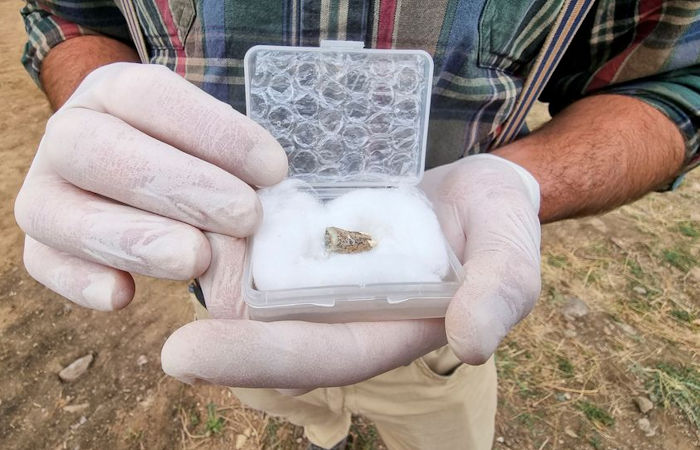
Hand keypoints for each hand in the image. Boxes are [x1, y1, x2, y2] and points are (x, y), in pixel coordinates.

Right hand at [14, 62, 287, 309]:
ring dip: (133, 239)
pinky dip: (79, 280)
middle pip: (99, 150)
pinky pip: (42, 262)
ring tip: (195, 259)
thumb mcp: (209, 141)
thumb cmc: (188, 156)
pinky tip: (122, 296)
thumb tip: (272, 198)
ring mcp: (45, 189)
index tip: (274, 170)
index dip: (214, 132)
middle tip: (243, 217)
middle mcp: (69, 133)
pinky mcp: (39, 242)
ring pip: (62, 211)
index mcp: (114, 93)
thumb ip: (231, 163)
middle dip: (177, 185)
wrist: (133, 169)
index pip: (152, 97)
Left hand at [160, 154, 540, 388]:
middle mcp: (340, 310)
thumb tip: (469, 340)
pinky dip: (225, 227)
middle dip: (206, 322)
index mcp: (381, 331)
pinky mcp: (312, 233)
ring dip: (202, 267)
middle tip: (142, 292)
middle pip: (267, 327)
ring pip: (254, 280)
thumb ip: (499, 293)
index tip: (181, 354)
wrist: (476, 189)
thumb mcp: (510, 253)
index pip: (314, 358)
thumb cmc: (497, 223)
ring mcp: (322, 271)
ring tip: (149, 236)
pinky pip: (262, 236)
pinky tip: (183, 205)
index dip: (255, 362)